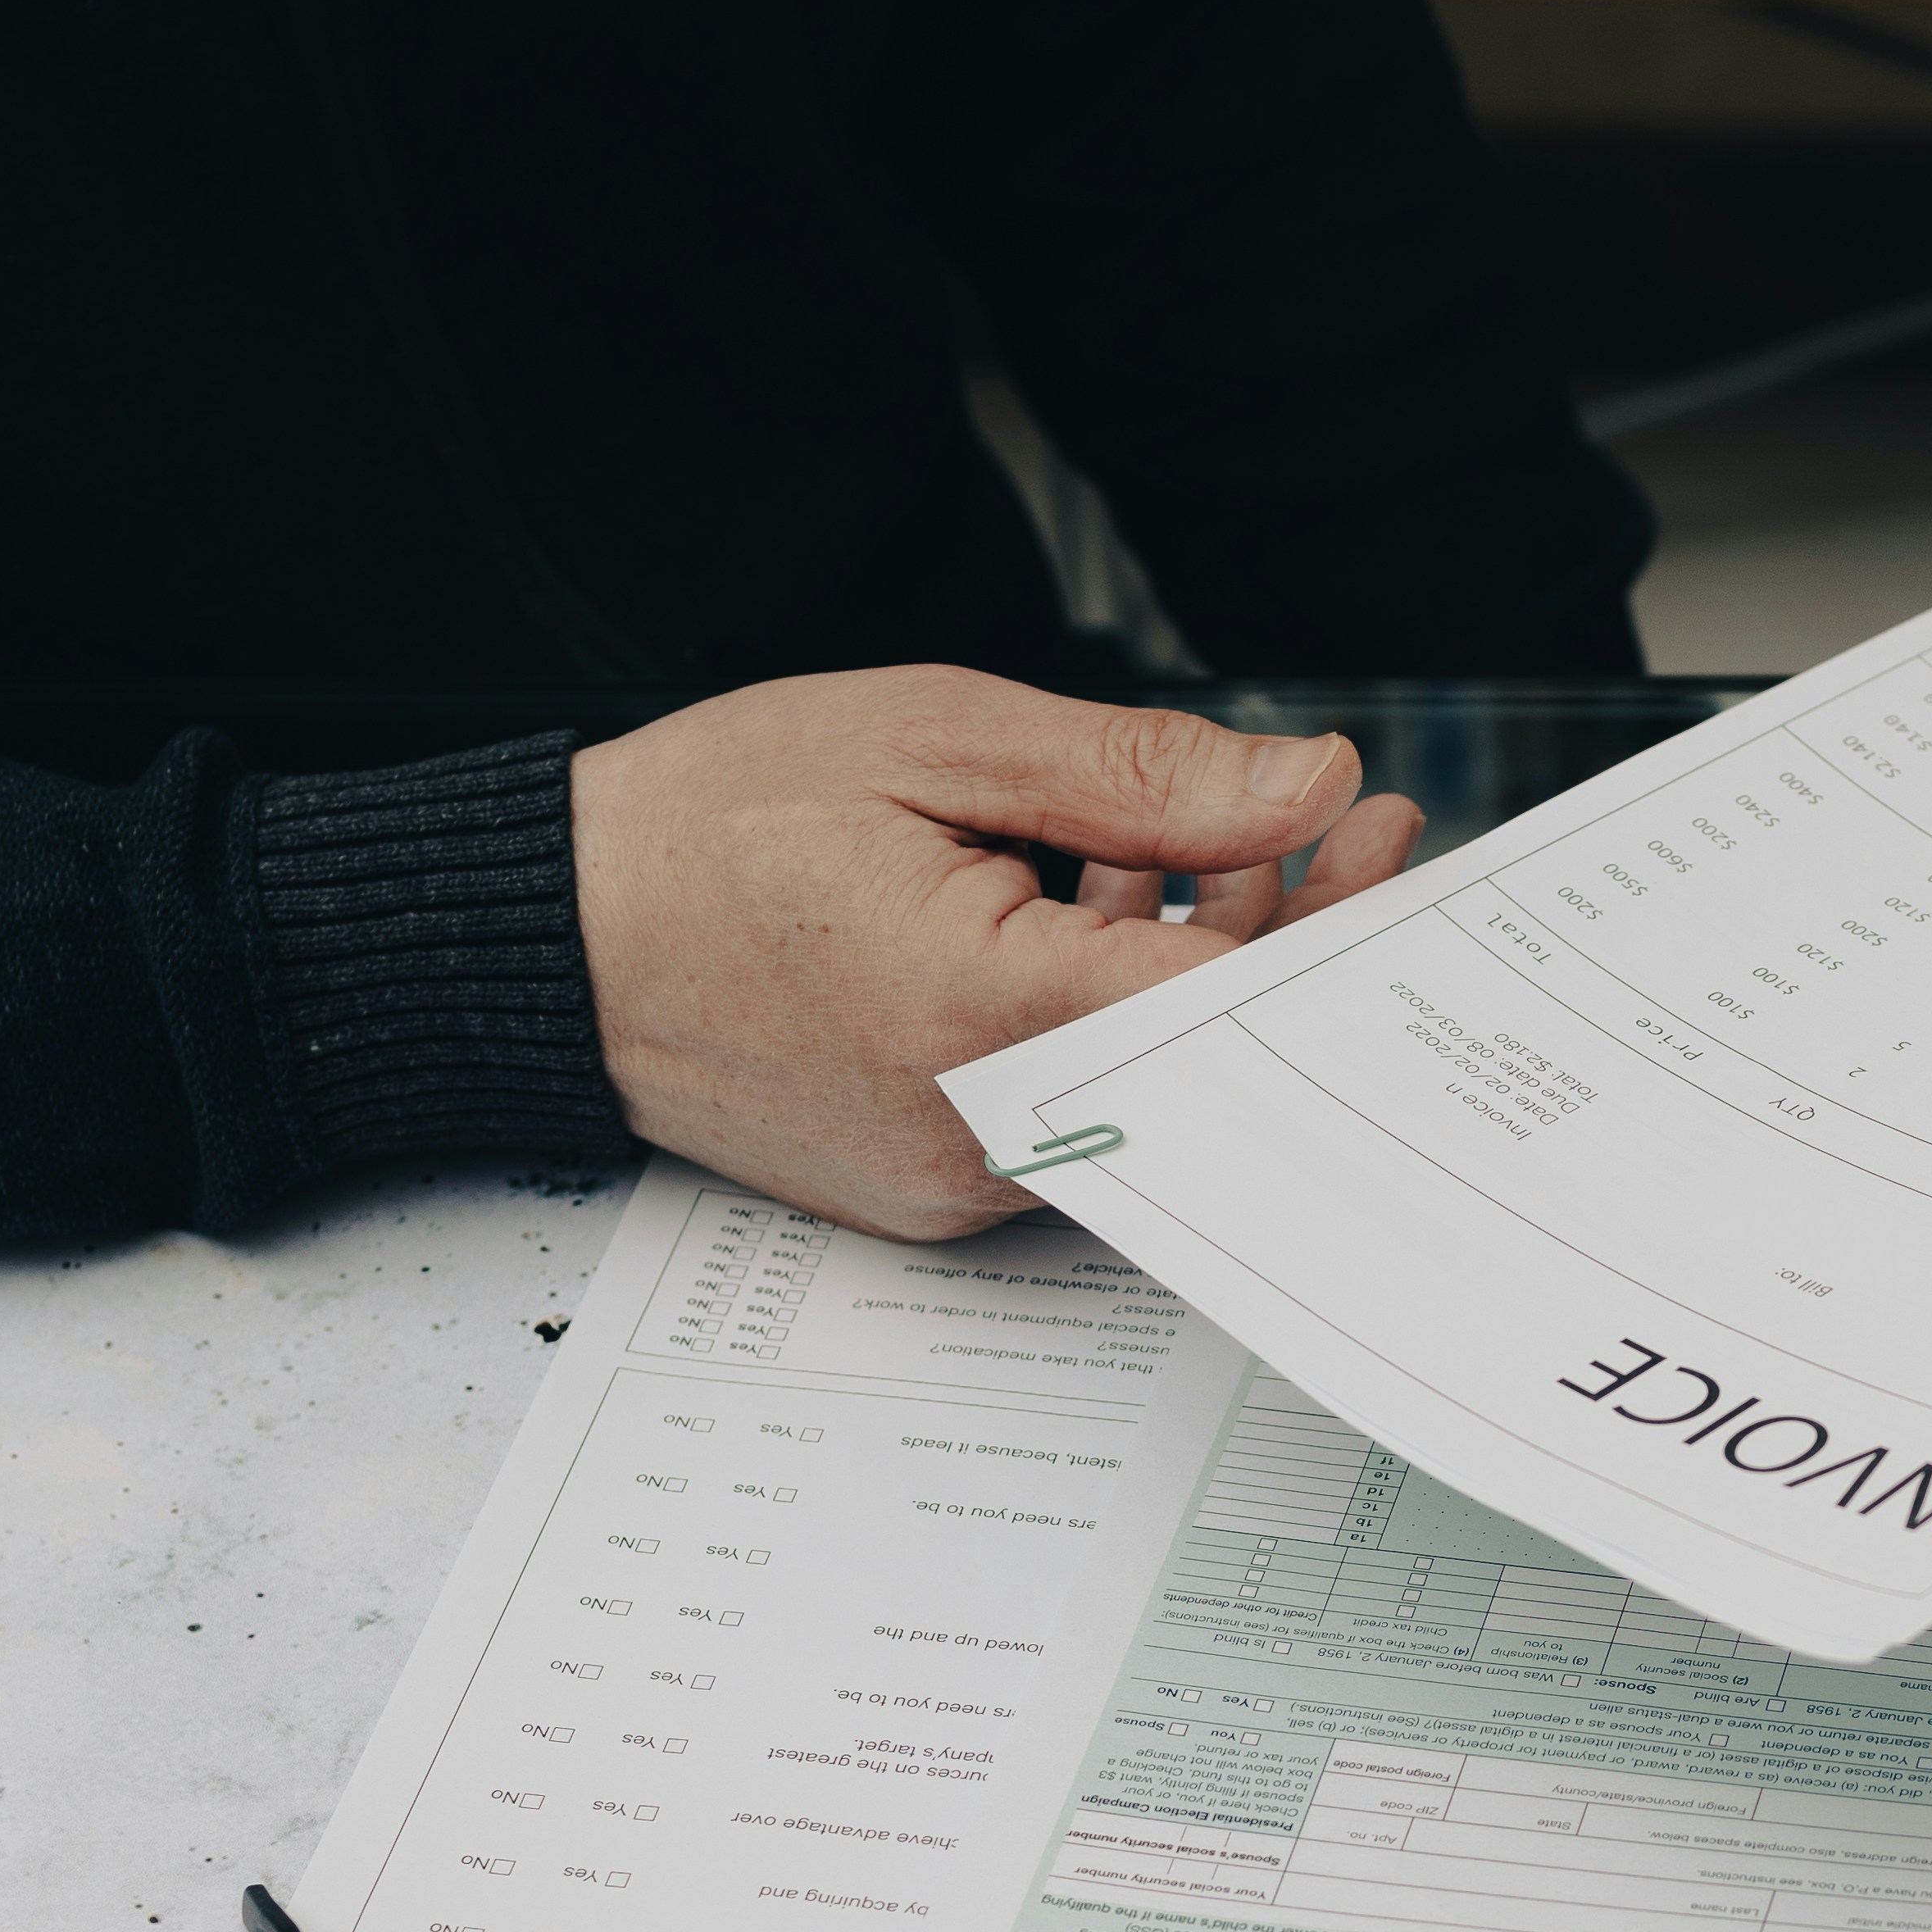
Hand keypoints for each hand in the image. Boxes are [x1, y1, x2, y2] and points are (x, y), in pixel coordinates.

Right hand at [568, 668, 1418, 1239]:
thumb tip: (1302, 787)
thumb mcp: (932, 742)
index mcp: (975, 1015)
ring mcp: (951, 1181)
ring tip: (1226, 847)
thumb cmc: (707, 828)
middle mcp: (975, 1135)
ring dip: (1194, 967)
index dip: (1330, 924)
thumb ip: (1134, 777)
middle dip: (1290, 939)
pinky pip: (1069, 1104)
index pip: (1221, 999)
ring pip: (1138, 1081)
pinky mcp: (929, 1189)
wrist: (546, 940)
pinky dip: (1105, 1011)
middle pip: (1197, 1053)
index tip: (1385, 845)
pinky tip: (1108, 908)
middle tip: (1354, 833)